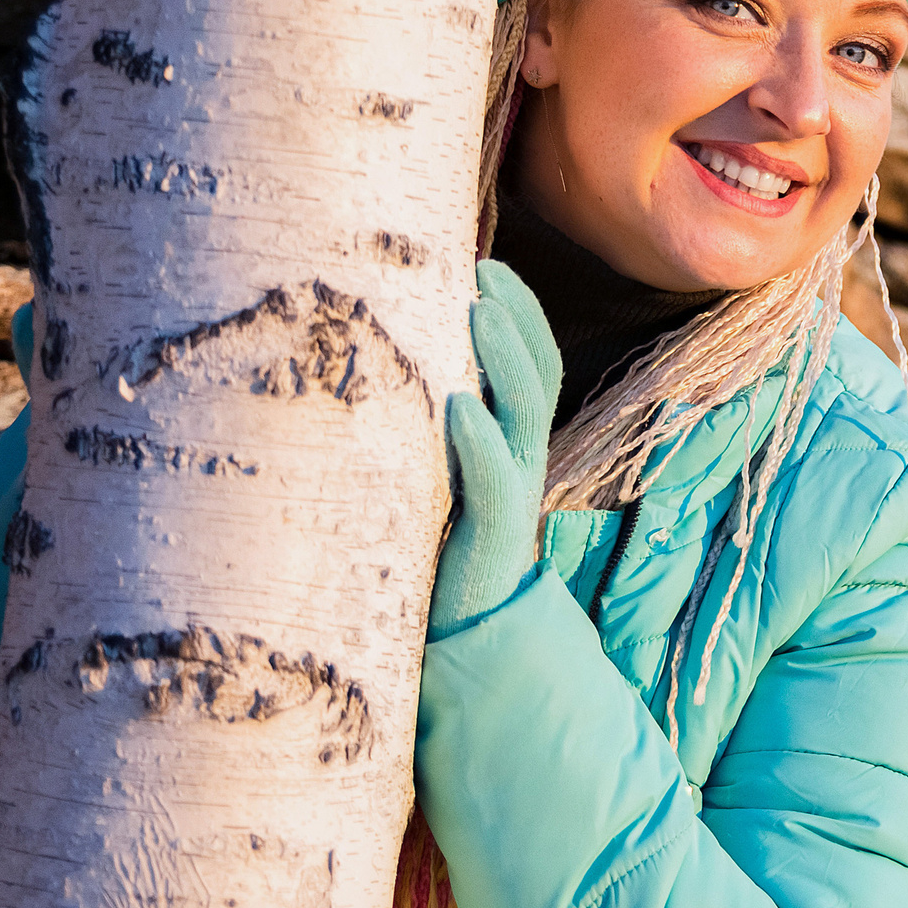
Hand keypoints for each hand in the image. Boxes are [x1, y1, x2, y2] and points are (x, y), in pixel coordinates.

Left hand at [428, 262, 561, 640]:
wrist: (458, 644)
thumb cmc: (427, 555)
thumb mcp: (423, 479)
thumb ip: (417, 431)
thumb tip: (368, 365)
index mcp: (508, 445)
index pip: (533, 366)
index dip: (520, 313)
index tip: (485, 262)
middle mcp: (517, 463)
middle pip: (539, 375)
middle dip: (519, 317)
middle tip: (484, 269)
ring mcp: (509, 499)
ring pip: (525, 415)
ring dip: (504, 357)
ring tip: (477, 309)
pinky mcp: (489, 541)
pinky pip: (495, 483)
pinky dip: (479, 441)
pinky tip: (456, 405)